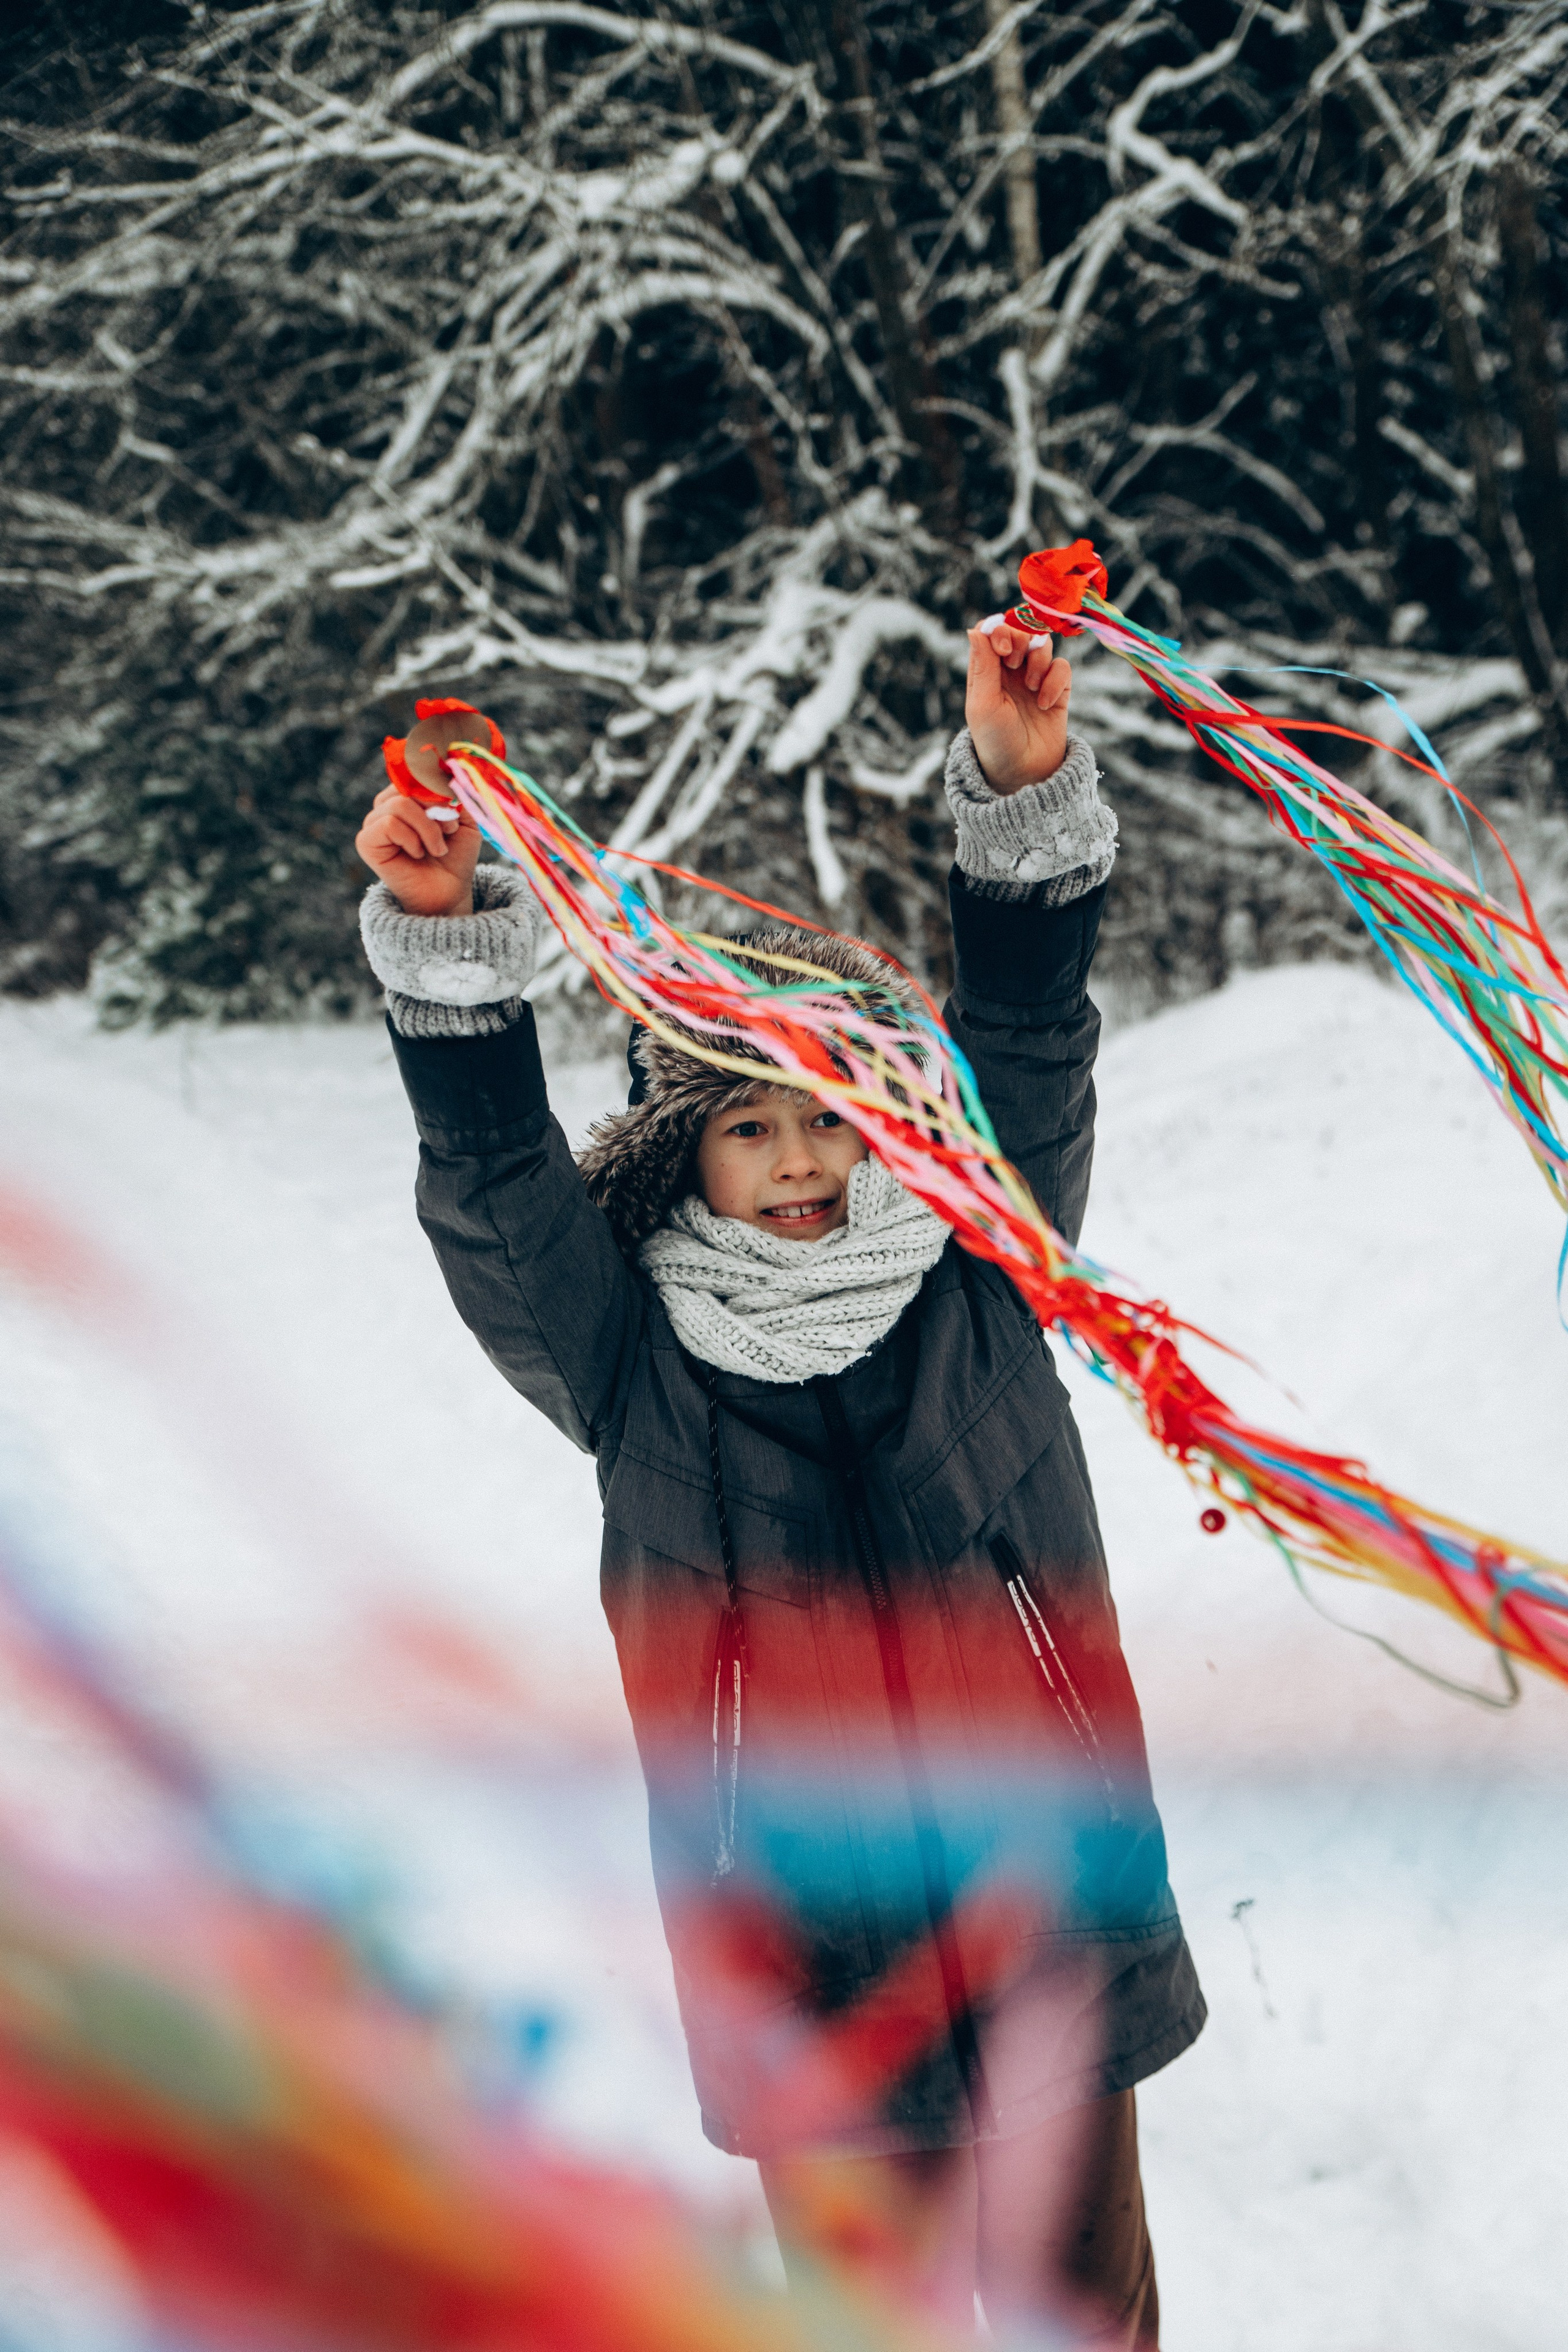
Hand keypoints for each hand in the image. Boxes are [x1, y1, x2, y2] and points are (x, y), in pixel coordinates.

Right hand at [355, 784, 480, 916]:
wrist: (448, 892)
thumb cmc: (455, 855)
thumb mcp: (465, 818)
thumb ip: (456, 793)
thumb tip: (448, 771)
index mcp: (407, 795)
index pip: (414, 771)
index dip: (437, 785)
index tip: (455, 808)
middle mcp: (387, 805)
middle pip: (407, 785)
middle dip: (436, 808)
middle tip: (450, 831)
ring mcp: (374, 822)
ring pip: (399, 804)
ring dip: (428, 828)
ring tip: (437, 848)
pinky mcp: (366, 841)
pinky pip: (389, 824)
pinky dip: (411, 839)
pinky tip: (418, 854)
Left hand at [964, 618, 1071, 794]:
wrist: (1024, 772)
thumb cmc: (995, 741)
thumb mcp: (983, 703)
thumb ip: (982, 665)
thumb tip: (975, 628)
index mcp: (986, 671)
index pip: (992, 631)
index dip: (999, 629)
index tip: (1002, 648)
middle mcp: (1009, 671)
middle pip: (1020, 631)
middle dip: (1019, 642)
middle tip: (1013, 666)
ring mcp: (1034, 678)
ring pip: (1043, 644)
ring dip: (1038, 661)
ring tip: (1030, 687)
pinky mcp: (1057, 690)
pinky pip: (1062, 667)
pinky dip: (1055, 681)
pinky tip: (1045, 703)